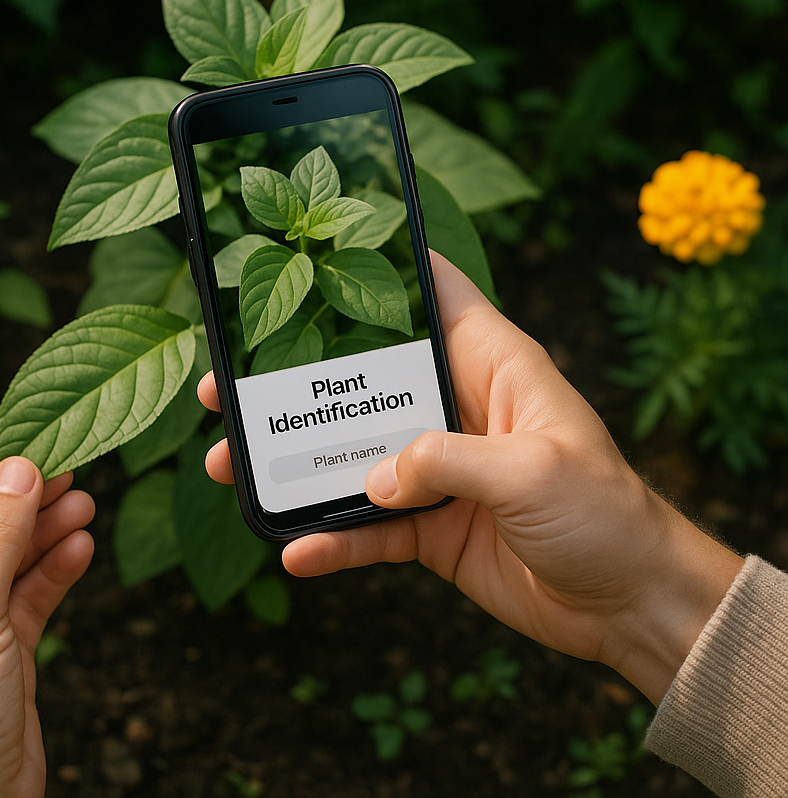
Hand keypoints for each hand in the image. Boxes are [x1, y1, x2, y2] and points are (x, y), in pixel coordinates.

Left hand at [0, 444, 94, 797]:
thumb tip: (21, 467)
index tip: (25, 441)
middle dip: (22, 499)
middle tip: (69, 469)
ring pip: (9, 555)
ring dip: (45, 529)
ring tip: (84, 503)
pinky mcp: (1, 645)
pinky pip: (29, 591)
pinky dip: (55, 568)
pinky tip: (81, 547)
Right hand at [198, 252, 742, 703]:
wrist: (628, 602)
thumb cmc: (605, 511)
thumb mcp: (534, 471)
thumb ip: (447, 460)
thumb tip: (373, 477)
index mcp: (491, 362)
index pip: (432, 292)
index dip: (378, 264)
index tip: (310, 253)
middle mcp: (454, 405)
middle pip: (363, 378)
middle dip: (298, 378)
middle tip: (229, 381)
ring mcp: (435, 467)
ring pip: (349, 451)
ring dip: (293, 461)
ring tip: (227, 462)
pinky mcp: (428, 524)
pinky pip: (367, 527)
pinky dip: (332, 537)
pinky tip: (294, 549)